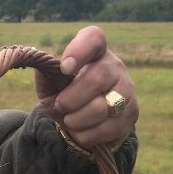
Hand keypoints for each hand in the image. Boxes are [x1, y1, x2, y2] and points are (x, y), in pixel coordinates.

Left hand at [35, 25, 137, 148]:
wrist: (90, 123)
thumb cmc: (69, 97)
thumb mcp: (52, 86)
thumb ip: (46, 76)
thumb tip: (41, 67)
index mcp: (95, 53)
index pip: (93, 38)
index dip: (79, 50)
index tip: (64, 68)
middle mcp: (115, 67)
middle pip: (98, 77)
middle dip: (72, 98)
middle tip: (60, 105)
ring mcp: (127, 91)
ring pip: (103, 107)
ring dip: (77, 119)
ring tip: (70, 120)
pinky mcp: (131, 115)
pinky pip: (105, 129)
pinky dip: (85, 135)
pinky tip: (82, 131)